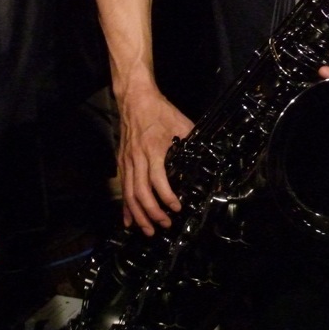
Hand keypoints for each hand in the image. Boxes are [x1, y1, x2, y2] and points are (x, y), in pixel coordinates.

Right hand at [116, 89, 193, 235]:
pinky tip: (129, 221)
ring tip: (148, 230)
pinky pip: (123, 188)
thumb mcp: (180, 122)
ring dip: (139, 215)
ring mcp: (127, 161)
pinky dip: (125, 207)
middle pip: (141, 193)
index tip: (177, 207)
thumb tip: (207, 152)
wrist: (135, 99)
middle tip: (164, 225)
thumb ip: (191, 139)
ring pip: (129, 194)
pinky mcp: (121, 162)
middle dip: (152, 213)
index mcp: (153, 150)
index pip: (157, 180)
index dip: (166, 197)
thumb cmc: (159, 110)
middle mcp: (137, 158)